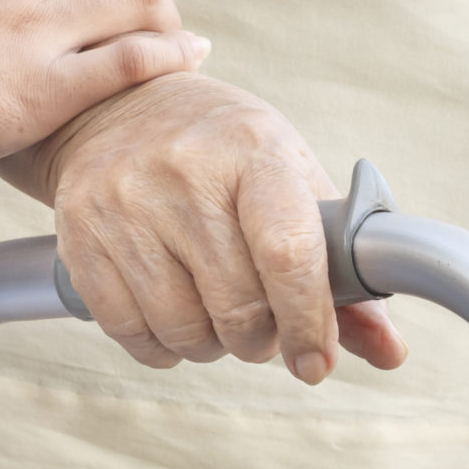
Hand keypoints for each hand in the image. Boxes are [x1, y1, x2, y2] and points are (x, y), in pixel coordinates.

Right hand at [5, 73, 409, 384]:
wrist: (116, 107)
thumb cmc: (223, 150)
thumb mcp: (291, 180)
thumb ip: (343, 268)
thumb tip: (388, 350)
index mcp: (254, 151)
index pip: (287, 250)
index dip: (310, 320)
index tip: (318, 361)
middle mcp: (184, 173)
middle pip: (238, 306)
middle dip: (262, 339)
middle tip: (265, 326)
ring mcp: (124, 205)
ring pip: (185, 331)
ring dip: (213, 346)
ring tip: (219, 315)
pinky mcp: (80, 237)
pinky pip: (132, 334)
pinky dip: (164, 346)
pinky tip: (176, 315)